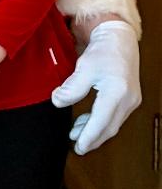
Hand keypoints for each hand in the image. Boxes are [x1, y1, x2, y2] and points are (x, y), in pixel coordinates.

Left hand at [51, 20, 140, 154]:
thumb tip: (57, 102)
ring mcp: (131, 100)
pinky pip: (114, 116)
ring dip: (95, 131)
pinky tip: (87, 122)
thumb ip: (71, 87)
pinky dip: (101, 122)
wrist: (119, 40)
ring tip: (77, 136)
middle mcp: (128, 100)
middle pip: (109, 127)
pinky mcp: (129, 98)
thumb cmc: (102, 51)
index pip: (101, 122)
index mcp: (117, 93)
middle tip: (77, 147)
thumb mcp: (83, 68)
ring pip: (112, 123)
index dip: (89, 136)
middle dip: (93, 139)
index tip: (78, 146)